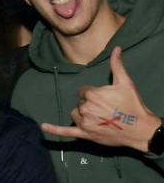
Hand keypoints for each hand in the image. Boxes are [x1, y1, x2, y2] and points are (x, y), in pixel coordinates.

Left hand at [41, 46, 160, 151]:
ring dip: (83, 115)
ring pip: (75, 114)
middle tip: (106, 109)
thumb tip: (116, 48)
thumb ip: (117, 65)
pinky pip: (66, 131)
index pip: (84, 91)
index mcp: (91, 94)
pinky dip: (54, 129)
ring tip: (100, 118)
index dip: (94, 94)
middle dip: (90, 104)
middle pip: (80, 102)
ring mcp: (84, 122)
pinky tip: (43, 127)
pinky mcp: (84, 134)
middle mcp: (85, 107)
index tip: (105, 99)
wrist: (140, 129)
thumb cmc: (133, 105)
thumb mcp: (125, 83)